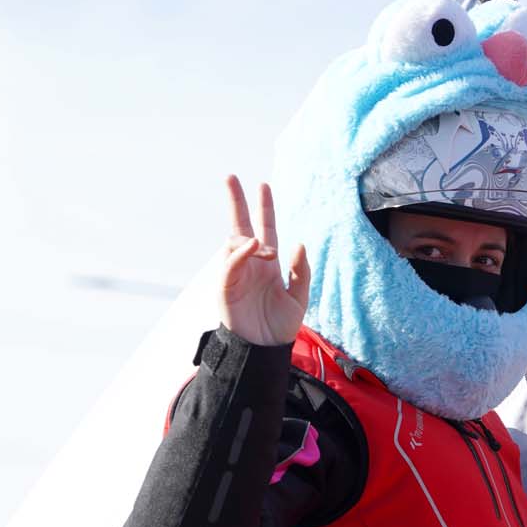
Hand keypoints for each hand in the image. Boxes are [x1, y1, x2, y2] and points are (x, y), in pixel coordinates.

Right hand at [219, 175, 309, 346]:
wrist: (265, 349)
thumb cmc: (281, 325)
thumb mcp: (299, 296)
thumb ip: (300, 271)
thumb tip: (299, 244)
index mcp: (267, 263)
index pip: (264, 228)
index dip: (263, 208)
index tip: (263, 185)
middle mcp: (249, 263)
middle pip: (239, 226)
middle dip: (235, 202)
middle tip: (230, 177)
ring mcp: (235, 273)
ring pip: (235, 243)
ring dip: (249, 238)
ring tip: (264, 247)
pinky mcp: (225, 287)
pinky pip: (230, 264)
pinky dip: (240, 252)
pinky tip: (252, 246)